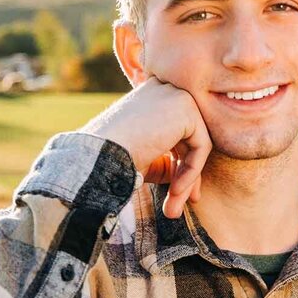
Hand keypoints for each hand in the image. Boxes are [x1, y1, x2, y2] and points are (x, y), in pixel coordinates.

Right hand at [78, 76, 210, 217]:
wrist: (96, 155)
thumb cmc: (112, 159)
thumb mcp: (146, 160)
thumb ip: (170, 162)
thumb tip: (194, 183)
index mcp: (152, 96)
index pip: (178, 132)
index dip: (179, 166)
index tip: (176, 195)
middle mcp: (165, 88)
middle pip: (189, 138)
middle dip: (186, 176)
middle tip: (175, 207)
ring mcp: (176, 94)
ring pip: (197, 144)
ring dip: (187, 180)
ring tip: (172, 209)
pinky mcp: (185, 107)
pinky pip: (202, 146)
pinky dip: (192, 172)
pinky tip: (176, 190)